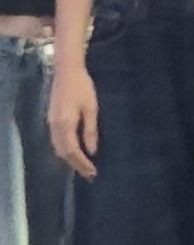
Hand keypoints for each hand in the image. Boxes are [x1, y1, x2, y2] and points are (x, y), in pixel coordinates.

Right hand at [48, 65, 98, 179]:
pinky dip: (64, 150)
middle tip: (89, 174)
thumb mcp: (91, 108)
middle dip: (76, 165)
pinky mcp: (51, 119)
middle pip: (63, 153)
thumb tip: (92, 151)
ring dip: (69, 159)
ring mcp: (51, 123)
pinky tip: (73, 151)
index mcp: (65, 124)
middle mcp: (55, 126)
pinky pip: (56, 141)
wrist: (66, 71)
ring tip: (83, 166)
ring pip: (57, 148)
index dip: (82, 163)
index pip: (72, 151)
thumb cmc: (83, 87)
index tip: (92, 172)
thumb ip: (90, 130)